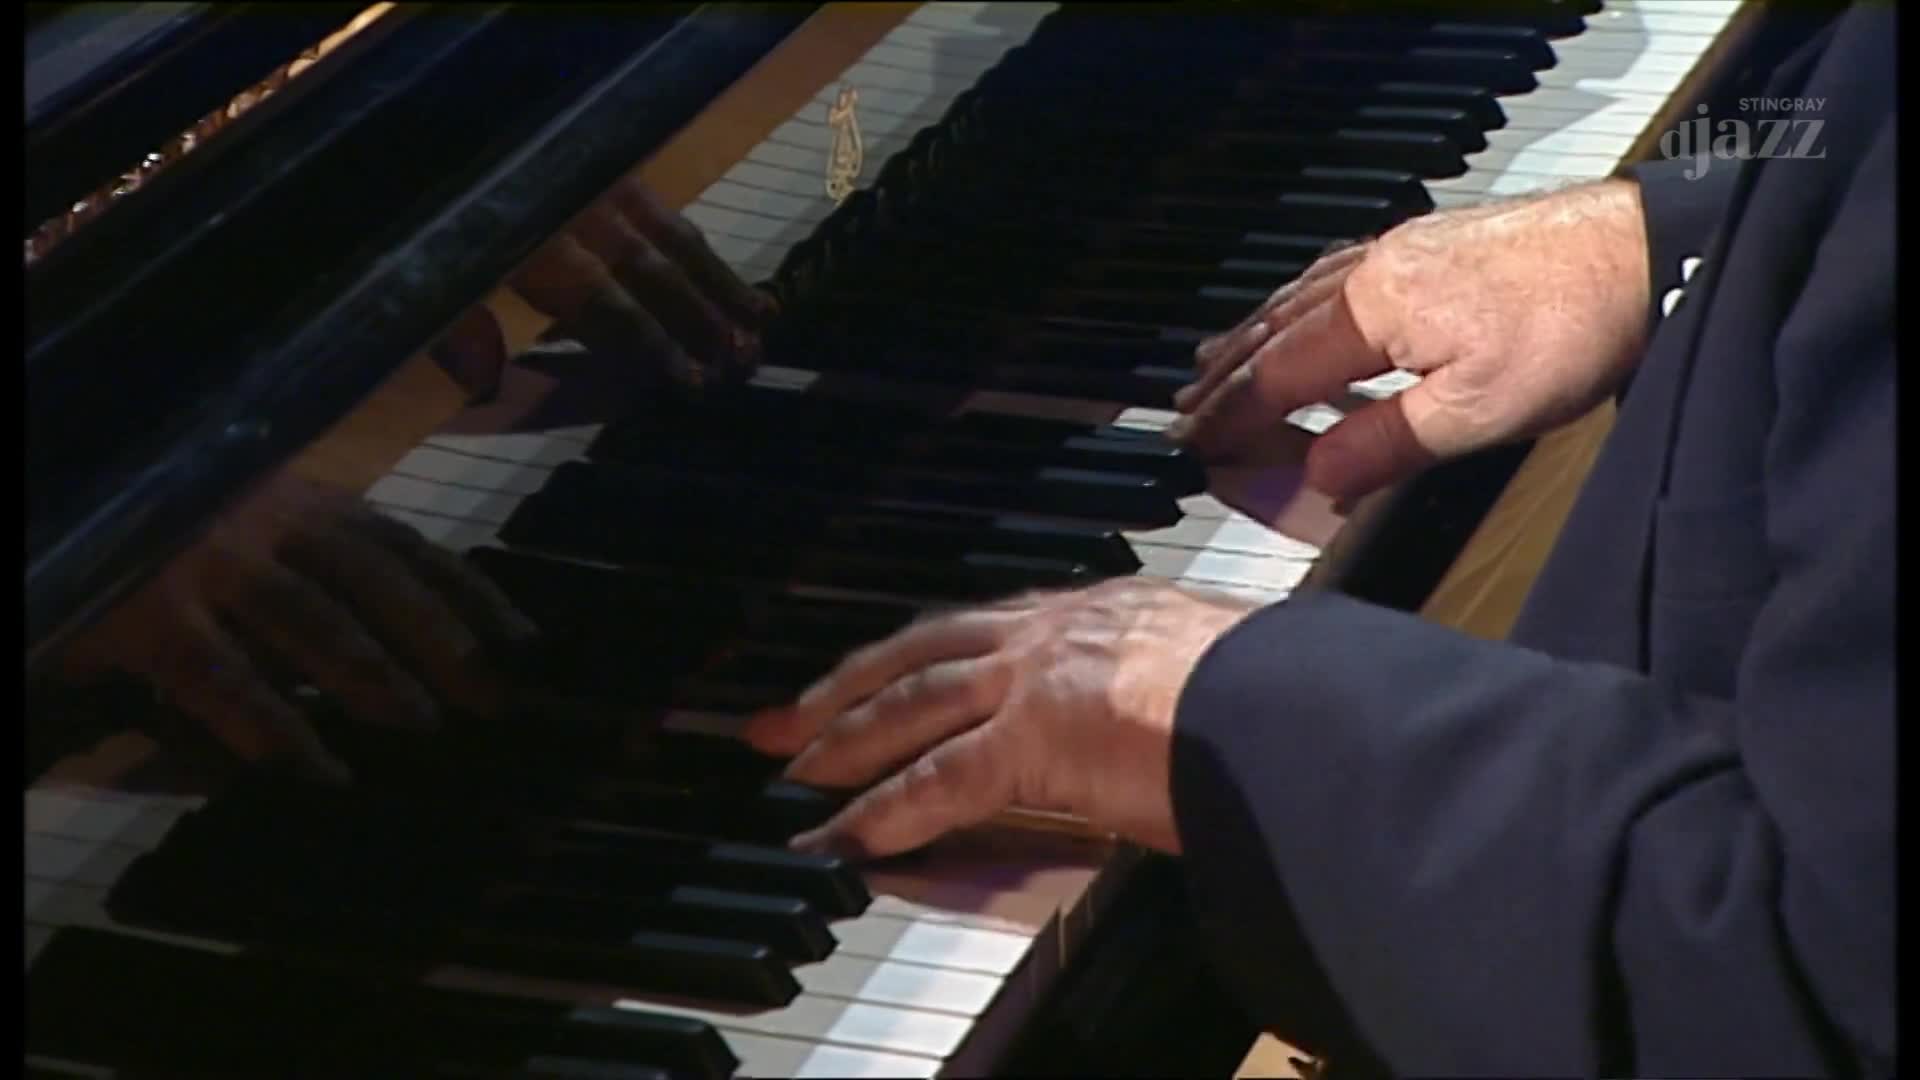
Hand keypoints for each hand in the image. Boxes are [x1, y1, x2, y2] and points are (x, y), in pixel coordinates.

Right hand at [58, 474, 538, 781]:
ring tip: (422, 725)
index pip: (401, 543)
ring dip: (369, 671)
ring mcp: (203, 560)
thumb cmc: (173, 533)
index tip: (526, 644)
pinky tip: (312, 770)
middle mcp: (261, 518)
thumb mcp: (256, 533)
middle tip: (494, 698)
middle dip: (440, 634)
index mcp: (299, 502)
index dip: (467, 590)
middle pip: (371, 572)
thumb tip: (422, 651)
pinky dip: (269, 724)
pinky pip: (217, 673)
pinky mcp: (143, 613)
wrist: (70, 501)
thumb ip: (323, 574)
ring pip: (305, 614)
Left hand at [432, 176, 779, 400]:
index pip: (606, 303)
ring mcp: (591, 182)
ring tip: (762, 318)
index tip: (691, 382)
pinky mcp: (598, 166)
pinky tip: (717, 272)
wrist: (422, 131)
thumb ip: (457, 332)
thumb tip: (486, 382)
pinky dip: (691, 244)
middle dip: (702, 318)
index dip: (651, 345)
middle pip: (651, 270)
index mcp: (529, 240)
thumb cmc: (419, 228)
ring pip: (668, 233)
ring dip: (717, 282)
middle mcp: (573, 208)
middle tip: (746, 360)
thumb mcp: (423, 283)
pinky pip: (656, 208)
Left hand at [740, 580, 1259, 858]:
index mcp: (1103, 609)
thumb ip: (1171, 687)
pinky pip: (936, 779)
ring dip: (845, 739)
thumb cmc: (1285, 694)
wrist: (1295, 705)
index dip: (924, 651)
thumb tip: (1178, 724)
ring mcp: (1036, 678)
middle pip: (923, 648)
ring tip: (796, 772)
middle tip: (790, 713)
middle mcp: (1057, 629)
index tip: (885, 667)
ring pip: (912, 703)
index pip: (987, 625)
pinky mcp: (1031, 738)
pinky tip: (845, 836)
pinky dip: (883, 809)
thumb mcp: (1216, 668)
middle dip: (848, 682)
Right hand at [1170, 179, 1650, 500]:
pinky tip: (1305, 315)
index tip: (1194, 444)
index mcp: (1373, 310)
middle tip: (1187, 409)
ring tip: (1220, 361)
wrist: (1648, 250)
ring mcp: (1403, 249)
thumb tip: (1318, 478)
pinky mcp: (1434, 242)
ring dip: (1256, 336)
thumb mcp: (1476, 413)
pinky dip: (1302, 306)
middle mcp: (1374, 269)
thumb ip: (1385, 445)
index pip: (1277, 374)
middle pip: (1277, 329)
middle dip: (1228, 374)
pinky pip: (1338, 275)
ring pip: (1303, 297)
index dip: (1232, 416)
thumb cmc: (1573, 326)